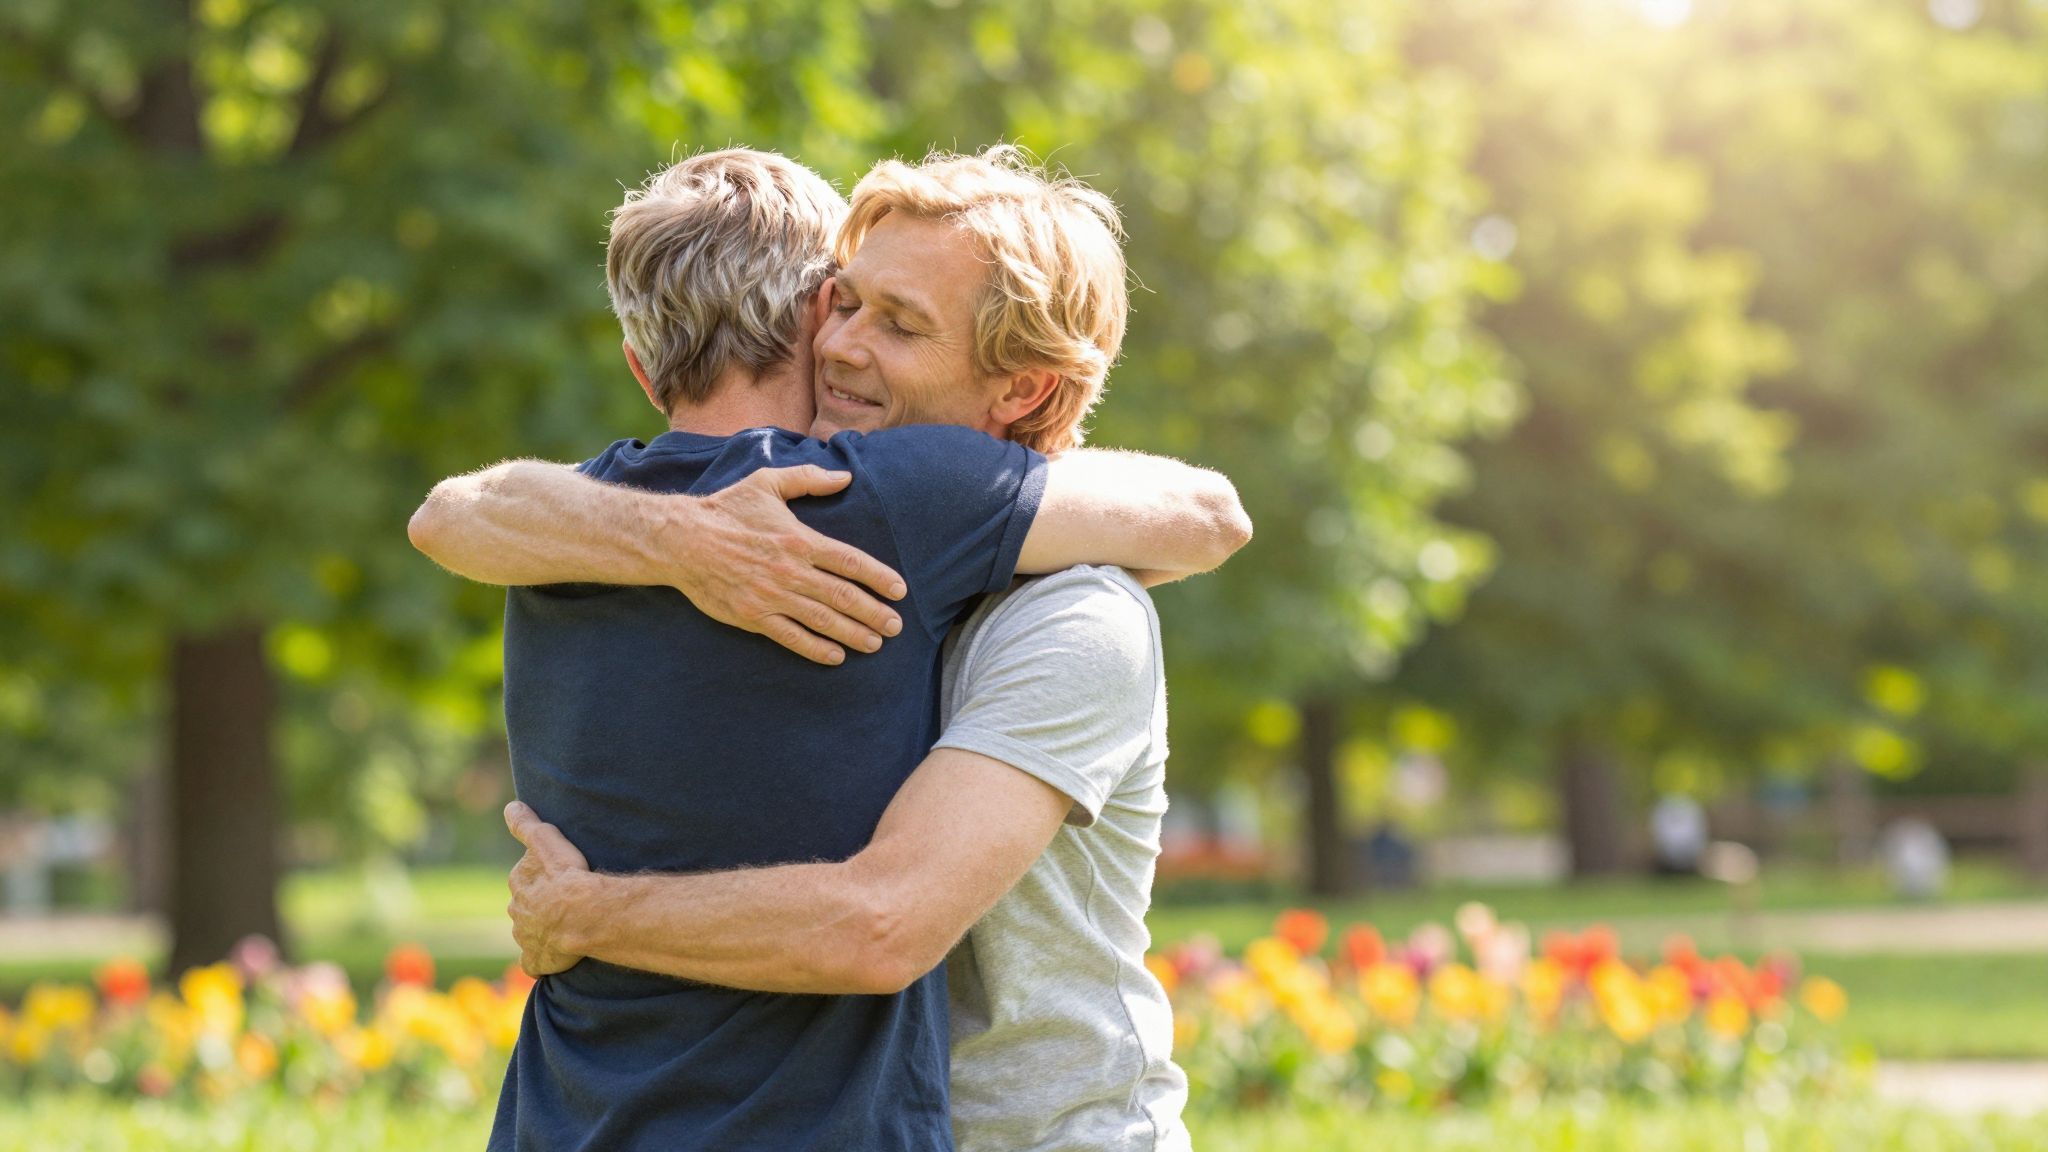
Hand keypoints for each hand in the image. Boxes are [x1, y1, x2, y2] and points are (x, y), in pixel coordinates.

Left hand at [504, 802, 593, 977]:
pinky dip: (539, 960)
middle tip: (563, 903)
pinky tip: (552, 957)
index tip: (555, 878)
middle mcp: (517, 912)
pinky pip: (534, 961)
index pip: (523, 879)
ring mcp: (525, 938)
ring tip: (565, 928)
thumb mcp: (546, 841)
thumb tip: (510, 806)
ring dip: (542, 931)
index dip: (538, 878)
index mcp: (518, 884)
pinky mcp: (536, 959)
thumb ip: (526, 825)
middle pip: (525, 906)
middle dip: (538, 906)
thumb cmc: (568, 876)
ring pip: (530, 932)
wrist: (583, 915)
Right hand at [670, 466, 908, 664]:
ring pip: (822, 620)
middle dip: (874, 613)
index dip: (878, 577)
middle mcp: (791, 571)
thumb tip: (845, 477)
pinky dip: (816, 649)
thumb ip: (808, 479)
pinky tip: (836, 656)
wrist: (682, 540)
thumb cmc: (727, 509)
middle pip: (843, 596)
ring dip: (853, 633)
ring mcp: (772, 596)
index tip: (899, 590)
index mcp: (799, 539)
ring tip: (875, 643)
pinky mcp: (753, 616)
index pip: (849, 561)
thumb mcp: (767, 483)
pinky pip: (791, 637)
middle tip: (896, 626)